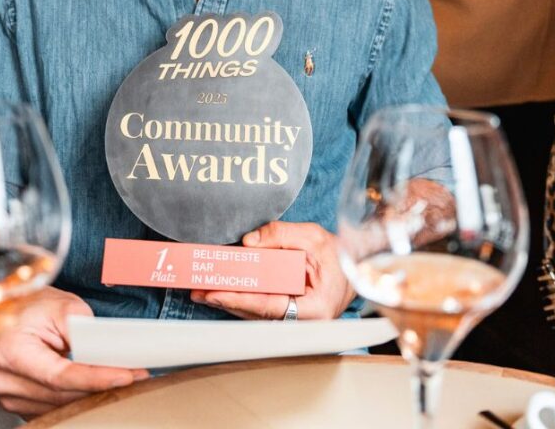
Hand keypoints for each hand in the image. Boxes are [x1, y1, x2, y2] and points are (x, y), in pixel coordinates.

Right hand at [0, 286, 147, 416]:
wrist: (11, 310)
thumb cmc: (32, 305)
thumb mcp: (61, 306)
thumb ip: (82, 331)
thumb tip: (105, 357)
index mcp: (9, 349)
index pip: (58, 375)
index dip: (94, 378)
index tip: (124, 376)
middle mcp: (2, 377)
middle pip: (62, 395)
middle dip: (100, 386)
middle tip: (134, 375)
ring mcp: (7, 394)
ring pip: (59, 406)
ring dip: (90, 395)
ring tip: (118, 378)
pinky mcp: (16, 402)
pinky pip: (52, 408)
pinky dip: (75, 398)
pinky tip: (93, 387)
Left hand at [191, 221, 354, 320]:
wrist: (356, 266)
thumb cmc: (339, 255)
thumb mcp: (313, 236)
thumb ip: (280, 234)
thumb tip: (247, 242)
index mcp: (315, 308)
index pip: (270, 307)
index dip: (240, 300)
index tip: (215, 293)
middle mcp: (304, 320)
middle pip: (257, 313)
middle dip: (226, 301)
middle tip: (198, 291)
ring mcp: (296, 318)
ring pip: (256, 312)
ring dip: (228, 301)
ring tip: (200, 290)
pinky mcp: (288, 310)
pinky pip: (260, 306)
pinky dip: (240, 297)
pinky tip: (220, 289)